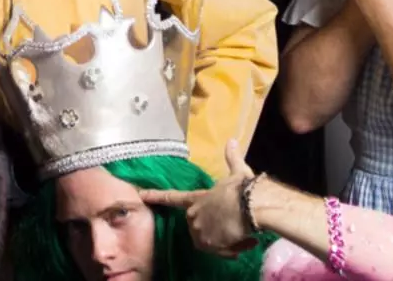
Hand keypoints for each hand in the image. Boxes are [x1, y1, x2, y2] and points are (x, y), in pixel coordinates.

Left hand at [139, 140, 259, 256]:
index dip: (156, 196)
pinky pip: (220, 251)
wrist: (251, 206)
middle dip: (215, 227)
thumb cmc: (242, 189)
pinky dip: (233, 248)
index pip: (172, 197)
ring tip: (242, 233)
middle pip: (198, 225)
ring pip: (211, 240)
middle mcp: (193, 215)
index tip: (142, 195)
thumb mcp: (237, 172)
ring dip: (226, 239)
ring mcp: (199, 231)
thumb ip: (232, 159)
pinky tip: (246, 242)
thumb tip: (231, 141)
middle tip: (233, 225)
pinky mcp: (209, 244)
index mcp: (196, 198)